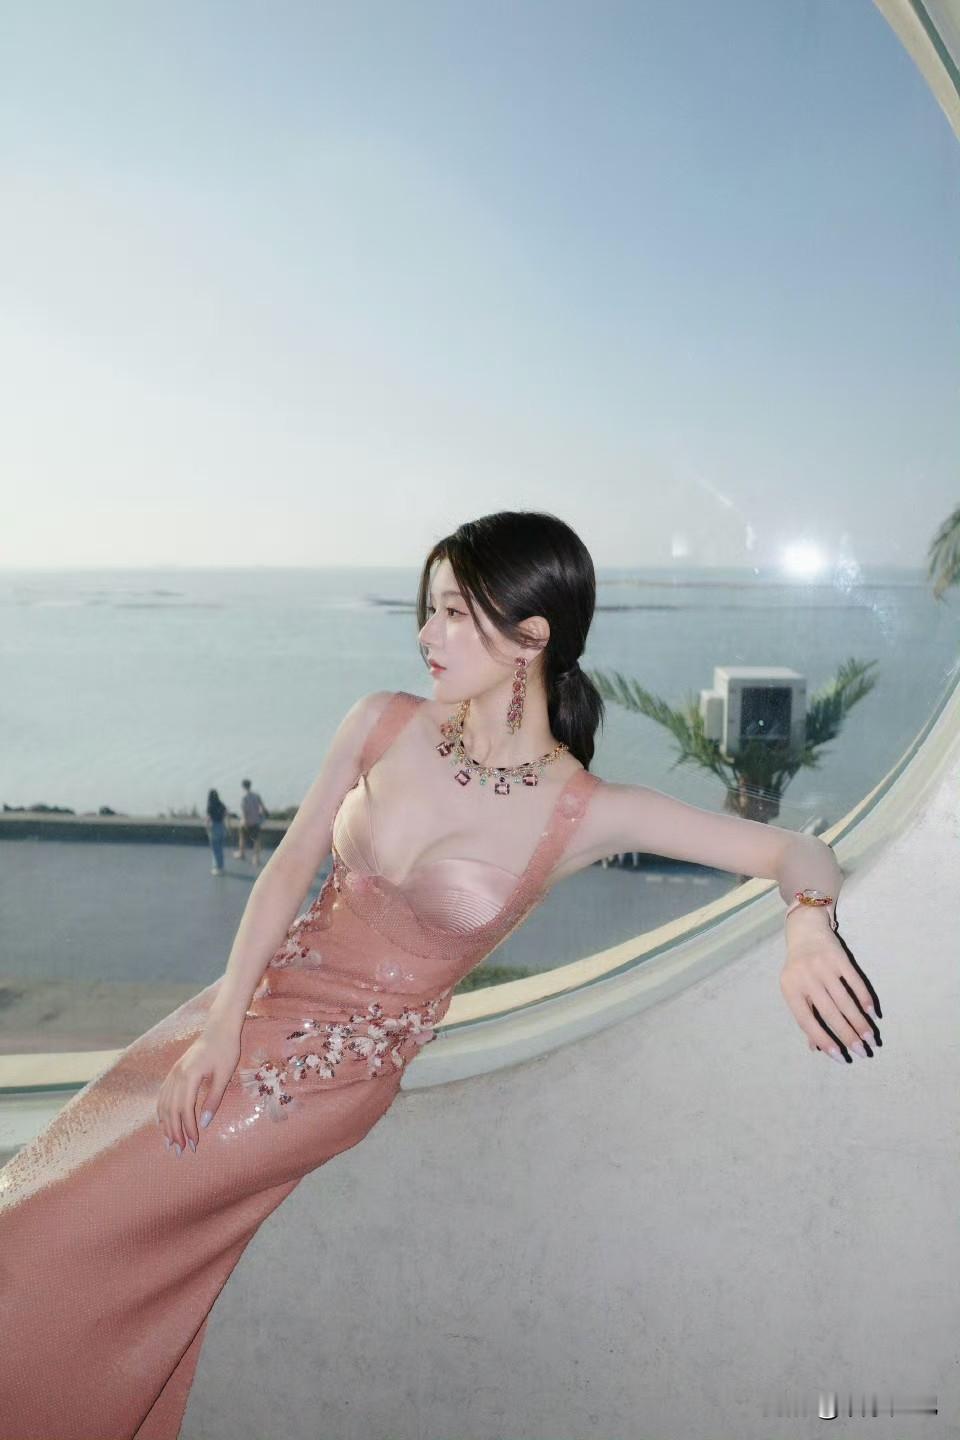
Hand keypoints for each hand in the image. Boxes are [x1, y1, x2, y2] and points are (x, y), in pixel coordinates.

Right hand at [156, 1016, 241, 1154]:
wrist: (219, 1028)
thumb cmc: (226, 1050)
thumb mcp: (224, 1075)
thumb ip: (213, 1100)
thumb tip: (204, 1124)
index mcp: (189, 1076)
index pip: (185, 1109)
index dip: (188, 1129)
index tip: (194, 1144)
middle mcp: (177, 1075)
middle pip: (171, 1110)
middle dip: (175, 1133)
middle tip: (180, 1152)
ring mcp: (173, 1073)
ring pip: (164, 1104)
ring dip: (166, 1125)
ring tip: (170, 1143)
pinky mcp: (174, 1071)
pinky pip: (163, 1095)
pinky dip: (161, 1111)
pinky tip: (162, 1123)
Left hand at [779, 912, 881, 1063]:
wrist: (805, 931)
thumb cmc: (799, 968)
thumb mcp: (795, 990)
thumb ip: (806, 1016)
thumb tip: (817, 1048)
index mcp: (790, 989)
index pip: (806, 1021)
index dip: (823, 1040)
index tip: (840, 1056)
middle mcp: (805, 978)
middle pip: (830, 1013)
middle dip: (848, 1035)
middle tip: (863, 1052)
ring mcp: (823, 966)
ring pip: (845, 1000)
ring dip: (860, 1021)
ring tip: (870, 1038)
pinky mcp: (839, 957)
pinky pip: (855, 982)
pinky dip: (864, 998)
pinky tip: (872, 1013)